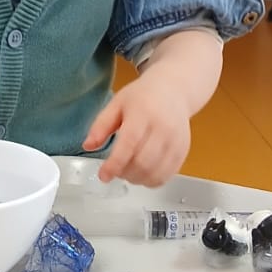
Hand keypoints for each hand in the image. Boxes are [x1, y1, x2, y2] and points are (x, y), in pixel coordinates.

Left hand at [82, 70, 189, 186]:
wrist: (173, 90)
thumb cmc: (143, 97)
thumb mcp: (116, 104)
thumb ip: (100, 125)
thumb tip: (88, 146)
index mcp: (143, 113)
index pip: (129, 144)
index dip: (115, 164)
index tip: (103, 175)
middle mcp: (163, 128)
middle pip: (143, 163)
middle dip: (124, 173)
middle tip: (115, 170)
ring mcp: (176, 141)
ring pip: (155, 173)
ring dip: (137, 179)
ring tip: (128, 172)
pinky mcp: (183, 151)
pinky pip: (168, 175)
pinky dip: (152, 181)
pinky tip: (143, 174)